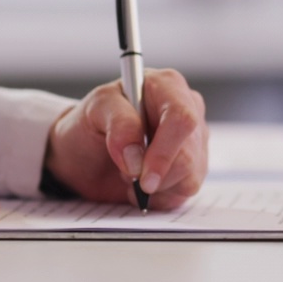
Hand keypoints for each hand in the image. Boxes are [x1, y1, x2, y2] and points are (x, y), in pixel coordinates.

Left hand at [43, 69, 207, 210]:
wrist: (86, 152)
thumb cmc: (91, 123)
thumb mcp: (94, 110)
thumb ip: (118, 124)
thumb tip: (137, 155)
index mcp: (168, 85)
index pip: (182, 119)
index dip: (164, 150)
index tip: (139, 174)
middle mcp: (189, 109)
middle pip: (188, 154)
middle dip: (153, 174)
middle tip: (125, 173)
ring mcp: (195, 140)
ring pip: (190, 176)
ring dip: (155, 186)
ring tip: (131, 173)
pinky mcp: (195, 166)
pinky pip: (186, 191)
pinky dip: (160, 196)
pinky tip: (143, 184)